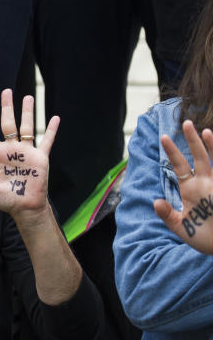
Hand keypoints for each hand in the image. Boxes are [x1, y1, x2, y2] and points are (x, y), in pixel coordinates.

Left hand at [0, 90, 56, 217]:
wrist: (24, 209)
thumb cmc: (4, 200)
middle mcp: (11, 149)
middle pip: (8, 123)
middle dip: (7, 107)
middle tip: (6, 91)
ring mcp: (26, 152)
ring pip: (27, 127)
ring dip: (28, 112)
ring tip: (28, 96)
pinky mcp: (40, 158)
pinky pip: (47, 141)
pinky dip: (51, 130)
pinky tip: (55, 118)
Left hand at [155, 120, 212, 254]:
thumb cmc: (205, 239)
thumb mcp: (182, 228)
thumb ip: (168, 216)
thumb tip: (155, 202)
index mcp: (190, 190)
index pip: (179, 166)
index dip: (173, 152)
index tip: (164, 137)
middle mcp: (204, 185)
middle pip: (197, 158)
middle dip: (191, 141)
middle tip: (185, 122)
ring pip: (212, 161)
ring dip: (208, 146)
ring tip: (203, 130)